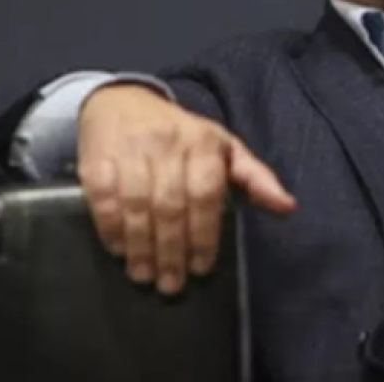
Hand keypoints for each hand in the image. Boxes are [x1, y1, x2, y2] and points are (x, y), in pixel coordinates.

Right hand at [76, 83, 294, 293]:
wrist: (121, 101)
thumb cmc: (181, 135)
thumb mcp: (224, 148)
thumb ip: (255, 178)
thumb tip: (287, 207)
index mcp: (204, 142)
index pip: (205, 194)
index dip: (203, 235)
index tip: (202, 267)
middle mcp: (167, 143)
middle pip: (170, 206)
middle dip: (171, 251)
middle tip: (172, 283)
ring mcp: (130, 150)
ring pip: (137, 206)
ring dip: (141, 247)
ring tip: (145, 276)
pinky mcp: (96, 159)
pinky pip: (103, 199)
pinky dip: (111, 229)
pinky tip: (119, 250)